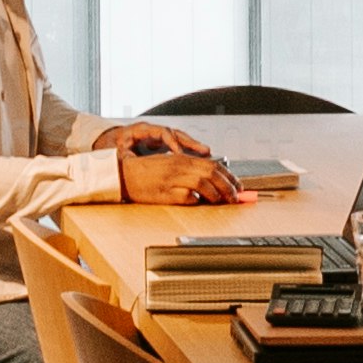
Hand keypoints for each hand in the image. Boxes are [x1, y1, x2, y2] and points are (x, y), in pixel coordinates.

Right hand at [116, 128, 239, 202]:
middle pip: (211, 174)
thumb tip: (212, 179)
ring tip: (220, 202)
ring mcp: (172, 180)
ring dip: (215, 194)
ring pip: (202, 184)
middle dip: (227, 187)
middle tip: (235, 197)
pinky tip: (198, 203)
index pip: (213, 165)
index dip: (229, 176)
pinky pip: (186, 198)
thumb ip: (190, 169)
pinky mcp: (165, 194)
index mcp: (183, 158)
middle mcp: (179, 167)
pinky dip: (195, 201)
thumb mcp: (171, 163)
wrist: (125, 174)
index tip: (237, 186)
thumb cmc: (148, 171)